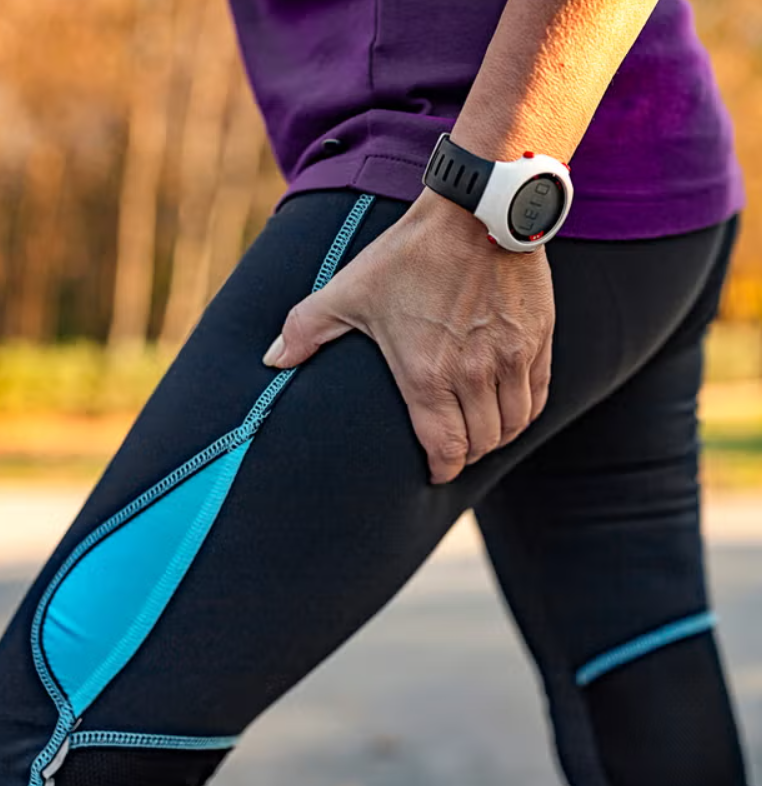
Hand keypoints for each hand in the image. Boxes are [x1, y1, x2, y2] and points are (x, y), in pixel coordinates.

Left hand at [262, 189, 554, 483]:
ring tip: (482, 433)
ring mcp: (512, 356)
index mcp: (426, 373)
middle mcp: (474, 373)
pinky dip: (525, 412)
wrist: (475, 211)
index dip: (441, 470)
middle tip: (454, 450)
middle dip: (466, 455)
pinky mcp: (538, 338)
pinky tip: (510, 408)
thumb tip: (271, 360)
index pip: (445, 449)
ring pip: (514, 425)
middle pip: (481, 443)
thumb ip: (305, 329)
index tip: (436, 472)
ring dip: (497, 437)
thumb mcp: (349, 290)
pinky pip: (538, 394)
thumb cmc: (409, 254)